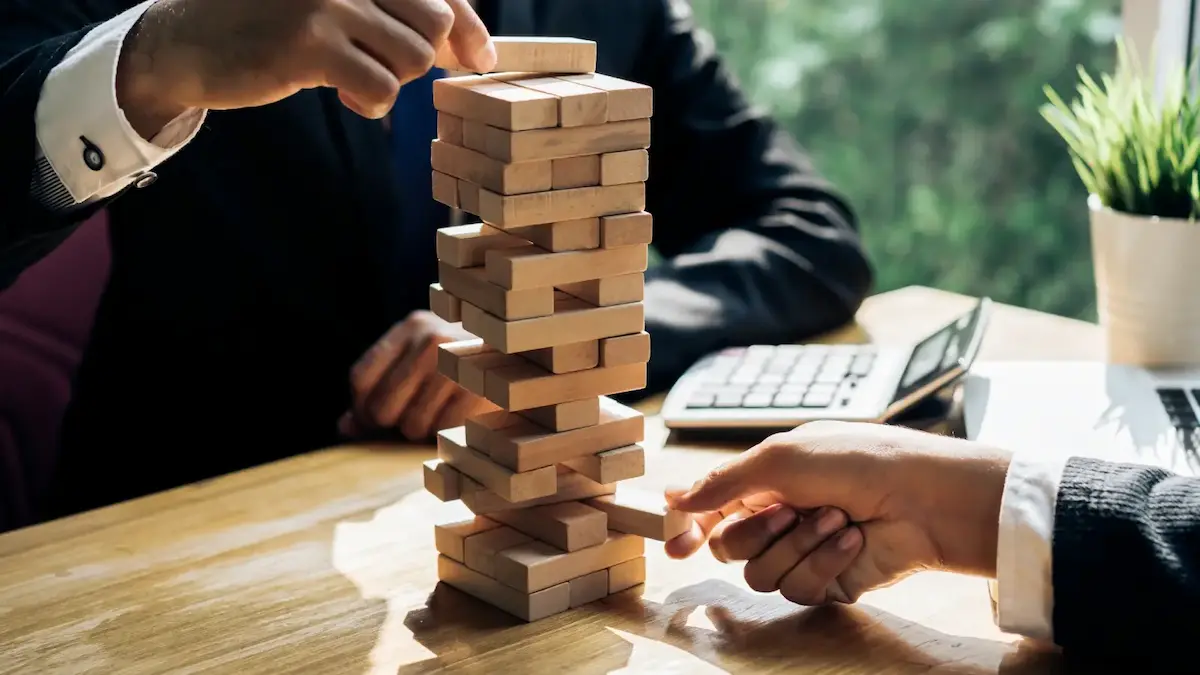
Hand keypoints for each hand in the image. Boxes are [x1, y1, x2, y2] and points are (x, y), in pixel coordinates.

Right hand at [116, 0, 495, 134]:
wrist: (187, 40)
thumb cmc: (273, 20)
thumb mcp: (337, 2)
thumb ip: (396, 11)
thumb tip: (476, 48)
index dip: (468, 26)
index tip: (480, 57)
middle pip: (434, 22)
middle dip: (420, 57)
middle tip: (381, 66)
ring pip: (413, 57)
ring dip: (394, 81)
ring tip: (357, 80)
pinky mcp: (309, 42)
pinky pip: (381, 86)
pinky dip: (374, 104)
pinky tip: (347, 98)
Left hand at [340, 311, 497, 440]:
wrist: (527, 354)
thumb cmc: (466, 364)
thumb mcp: (422, 361)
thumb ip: (380, 389)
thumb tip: (345, 427)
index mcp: (413, 326)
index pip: (360, 379)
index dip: (361, 409)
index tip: (374, 421)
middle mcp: (432, 339)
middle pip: (382, 407)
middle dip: (393, 424)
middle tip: (414, 420)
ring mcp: (459, 364)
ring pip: (412, 425)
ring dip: (423, 431)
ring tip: (442, 415)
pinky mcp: (481, 390)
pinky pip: (444, 431)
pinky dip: (448, 435)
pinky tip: (461, 420)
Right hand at [664, 421, 1012, 604]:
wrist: (920, 497)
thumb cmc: (857, 460)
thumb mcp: (778, 457)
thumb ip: (721, 482)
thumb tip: (677, 499)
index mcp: (764, 480)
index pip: (712, 507)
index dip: (689, 527)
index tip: (675, 544)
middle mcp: (778, 517)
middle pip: (726, 547)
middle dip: (753, 532)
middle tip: (787, 511)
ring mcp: (801, 551)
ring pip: (758, 574)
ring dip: (796, 545)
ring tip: (835, 518)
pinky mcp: (826, 582)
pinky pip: (797, 588)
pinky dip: (823, 562)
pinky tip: (851, 539)